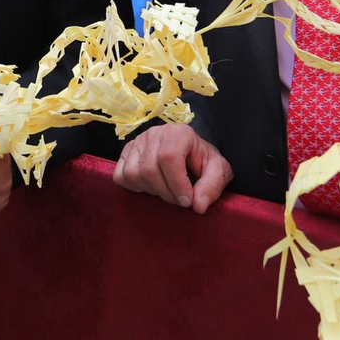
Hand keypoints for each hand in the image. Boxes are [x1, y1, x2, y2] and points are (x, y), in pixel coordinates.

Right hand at [112, 123, 232, 213]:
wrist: (192, 154)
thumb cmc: (204, 162)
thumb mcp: (219, 171)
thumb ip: (212, 186)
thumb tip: (197, 205)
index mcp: (179, 133)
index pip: (169, 158)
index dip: (177, 184)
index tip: (187, 201)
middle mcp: (154, 133)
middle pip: (149, 169)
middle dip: (166, 192)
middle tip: (179, 200)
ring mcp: (137, 142)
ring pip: (133, 173)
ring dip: (151, 191)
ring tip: (166, 191)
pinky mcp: (126, 152)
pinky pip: (120, 175)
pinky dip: (133, 187)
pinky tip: (150, 186)